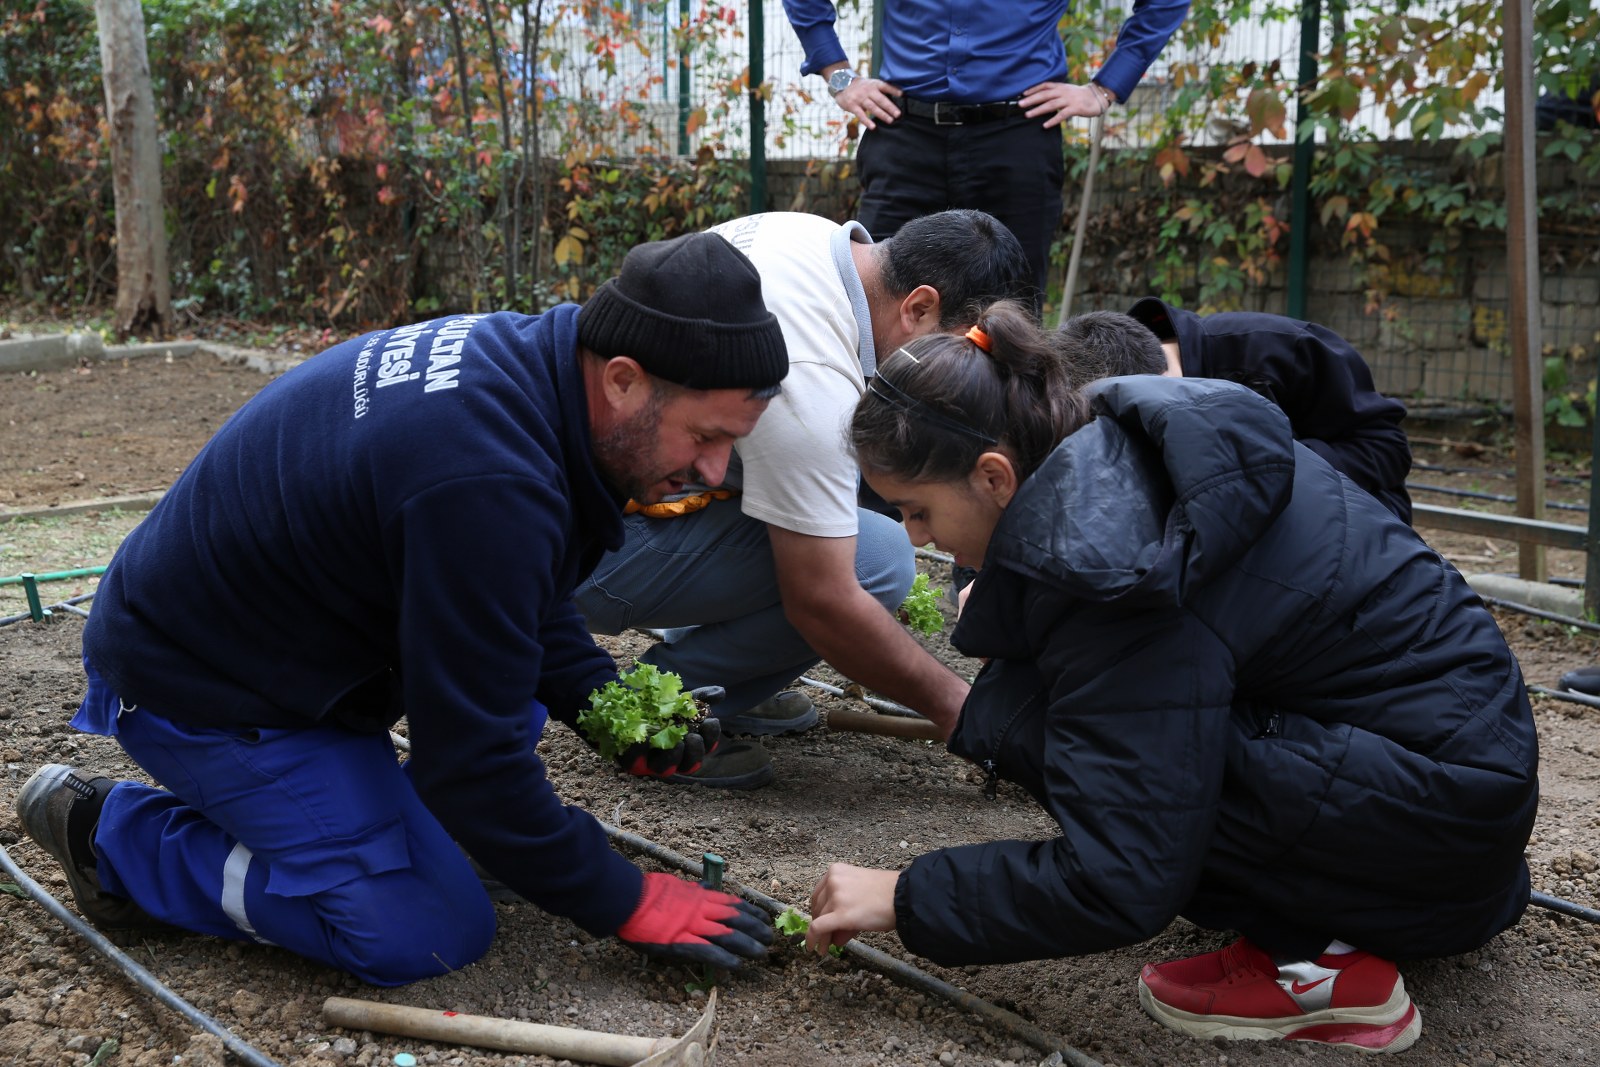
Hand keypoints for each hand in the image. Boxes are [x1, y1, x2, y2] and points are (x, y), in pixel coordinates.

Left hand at [617, 686, 723, 777]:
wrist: (624, 705)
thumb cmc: (657, 706)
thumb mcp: (679, 700)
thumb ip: (699, 697)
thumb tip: (720, 693)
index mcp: (688, 743)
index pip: (706, 746)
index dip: (711, 737)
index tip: (710, 721)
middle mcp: (673, 756)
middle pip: (689, 764)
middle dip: (694, 751)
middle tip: (692, 737)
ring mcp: (652, 762)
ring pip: (666, 769)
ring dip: (673, 756)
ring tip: (674, 743)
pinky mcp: (631, 761)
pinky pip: (636, 762)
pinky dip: (640, 751)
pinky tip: (644, 738)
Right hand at [617, 872, 773, 968]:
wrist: (627, 900)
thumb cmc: (647, 893)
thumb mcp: (676, 886)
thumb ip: (693, 890)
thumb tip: (706, 888)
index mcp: (699, 896)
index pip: (733, 903)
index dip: (752, 912)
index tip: (765, 919)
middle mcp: (701, 910)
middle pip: (737, 919)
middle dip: (756, 929)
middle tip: (770, 938)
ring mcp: (692, 926)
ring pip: (728, 936)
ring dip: (748, 946)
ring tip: (762, 954)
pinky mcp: (680, 942)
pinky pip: (707, 952)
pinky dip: (724, 959)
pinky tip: (737, 966)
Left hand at [805, 863, 899, 955]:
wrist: (903, 896)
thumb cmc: (888, 893)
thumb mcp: (861, 892)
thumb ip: (845, 908)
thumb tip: (834, 935)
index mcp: (836, 871)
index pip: (819, 893)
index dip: (819, 910)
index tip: (821, 920)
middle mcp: (832, 881)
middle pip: (818, 907)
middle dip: (820, 923)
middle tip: (827, 937)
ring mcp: (835, 897)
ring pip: (818, 919)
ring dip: (821, 936)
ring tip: (825, 947)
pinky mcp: (840, 914)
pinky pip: (818, 928)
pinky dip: (814, 940)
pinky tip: (816, 949)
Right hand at [834, 76, 902, 130]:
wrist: (841, 83)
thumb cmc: (861, 87)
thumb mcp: (871, 84)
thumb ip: (881, 90)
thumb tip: (897, 98)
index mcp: (874, 84)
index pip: (885, 86)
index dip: (893, 90)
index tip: (902, 95)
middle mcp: (868, 90)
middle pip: (880, 99)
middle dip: (890, 107)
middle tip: (898, 114)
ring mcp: (860, 98)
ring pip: (873, 107)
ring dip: (882, 114)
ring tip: (890, 120)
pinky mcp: (852, 105)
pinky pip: (861, 115)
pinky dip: (867, 121)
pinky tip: (873, 127)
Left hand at [1019, 81, 1113, 128]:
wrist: (1097, 96)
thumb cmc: (1080, 95)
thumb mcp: (1067, 91)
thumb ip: (1056, 93)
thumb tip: (1041, 98)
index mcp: (1061, 87)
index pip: (1045, 86)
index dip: (1033, 89)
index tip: (1022, 94)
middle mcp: (1064, 92)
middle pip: (1045, 95)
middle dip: (1031, 100)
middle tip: (1020, 105)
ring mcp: (1069, 100)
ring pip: (1051, 104)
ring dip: (1038, 110)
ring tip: (1028, 115)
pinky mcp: (1076, 108)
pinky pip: (1062, 115)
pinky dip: (1053, 120)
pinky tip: (1045, 125)